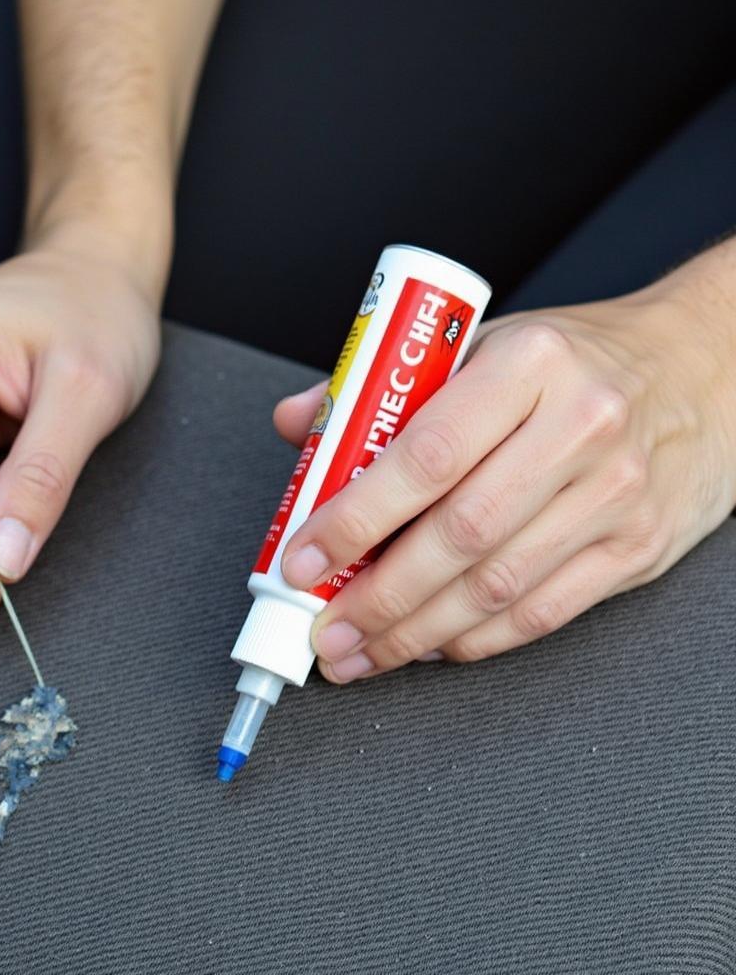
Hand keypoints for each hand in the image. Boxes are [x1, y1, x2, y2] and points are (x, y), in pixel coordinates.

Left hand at [274, 243, 735, 679]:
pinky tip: (431, 645)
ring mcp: (616, 495)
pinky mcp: (638, 547)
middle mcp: (579, 428)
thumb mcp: (482, 344)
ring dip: (416, 633)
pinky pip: (545, 613)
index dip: (354, 519)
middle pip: (459, 536)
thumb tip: (298, 424)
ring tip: (362, 650)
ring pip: (498, 588)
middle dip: (378, 597)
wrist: (702, 371)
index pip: (425, 455)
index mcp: (527, 364)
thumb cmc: (574, 360)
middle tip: (326, 628)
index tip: (303, 558)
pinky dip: (477, 640)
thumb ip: (383, 387)